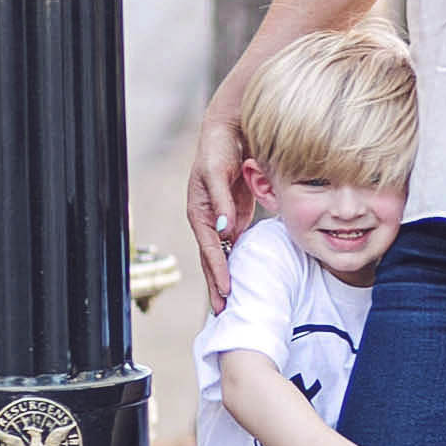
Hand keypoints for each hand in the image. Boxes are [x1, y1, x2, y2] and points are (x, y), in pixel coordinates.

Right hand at [187, 100, 252, 309]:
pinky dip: (237, 264)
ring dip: (226, 280)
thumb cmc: (219, 149)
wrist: (228, 132)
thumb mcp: (218, 171)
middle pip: (212, 259)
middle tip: (223, 313)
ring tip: (231, 305)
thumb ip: (222, 200)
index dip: (218, 270)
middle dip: (216, 286)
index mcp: (200, 212)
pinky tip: (245, 280)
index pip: (210, 248)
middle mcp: (208, 220)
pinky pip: (235, 246)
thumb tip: (226, 229)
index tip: (226, 291)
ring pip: (223, 256)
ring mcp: (221, 220)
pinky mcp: (234, 217)